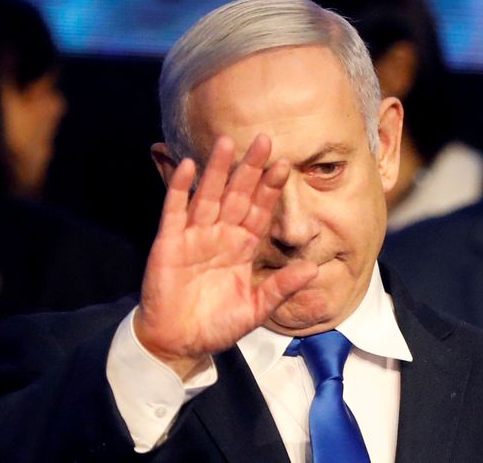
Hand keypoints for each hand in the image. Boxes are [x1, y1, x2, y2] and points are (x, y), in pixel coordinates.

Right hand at [135, 135, 317, 376]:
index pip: (260, 211)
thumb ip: (281, 287)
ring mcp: (194, 236)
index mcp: (243, 247)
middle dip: (250, 169)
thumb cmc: (217, 324)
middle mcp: (221, 235)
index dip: (271, 189)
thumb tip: (313, 269)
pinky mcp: (169, 242)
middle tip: (264, 140)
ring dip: (217, 169)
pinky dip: (179, 188)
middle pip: (237, 195)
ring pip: (208, 195)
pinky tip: (188, 166)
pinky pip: (175, 210)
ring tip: (227, 142)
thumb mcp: (255, 308)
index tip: (284, 165)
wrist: (179, 342)